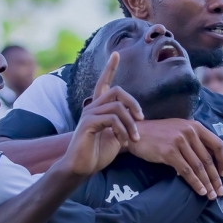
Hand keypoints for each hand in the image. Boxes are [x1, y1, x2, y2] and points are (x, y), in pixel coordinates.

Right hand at [60, 52, 141, 176]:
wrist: (82, 168)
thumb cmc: (98, 153)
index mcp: (99, 108)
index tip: (116, 54)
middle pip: (116, 90)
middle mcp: (92, 107)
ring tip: (134, 138)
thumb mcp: (117, 136)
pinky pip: (112, 119)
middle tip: (141, 119)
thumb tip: (136, 120)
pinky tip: (124, 142)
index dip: (110, 68)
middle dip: (133, 102)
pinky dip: (123, 130)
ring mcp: (89, 114)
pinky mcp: (88, 124)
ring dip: (131, 123)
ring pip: (117, 107)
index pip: (103, 82)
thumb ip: (124, 124)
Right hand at [128, 119, 222, 198]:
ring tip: (211, 195)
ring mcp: (180, 141)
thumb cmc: (157, 134)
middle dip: (215, 178)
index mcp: (195, 126)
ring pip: (198, 167)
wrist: (134, 133)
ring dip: (207, 183)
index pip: (217, 144)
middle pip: (208, 159)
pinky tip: (200, 191)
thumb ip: (194, 141)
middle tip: (220, 192)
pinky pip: (186, 171)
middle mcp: (190, 132)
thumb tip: (207, 161)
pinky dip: (195, 183)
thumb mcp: (179, 130)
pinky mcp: (169, 152)